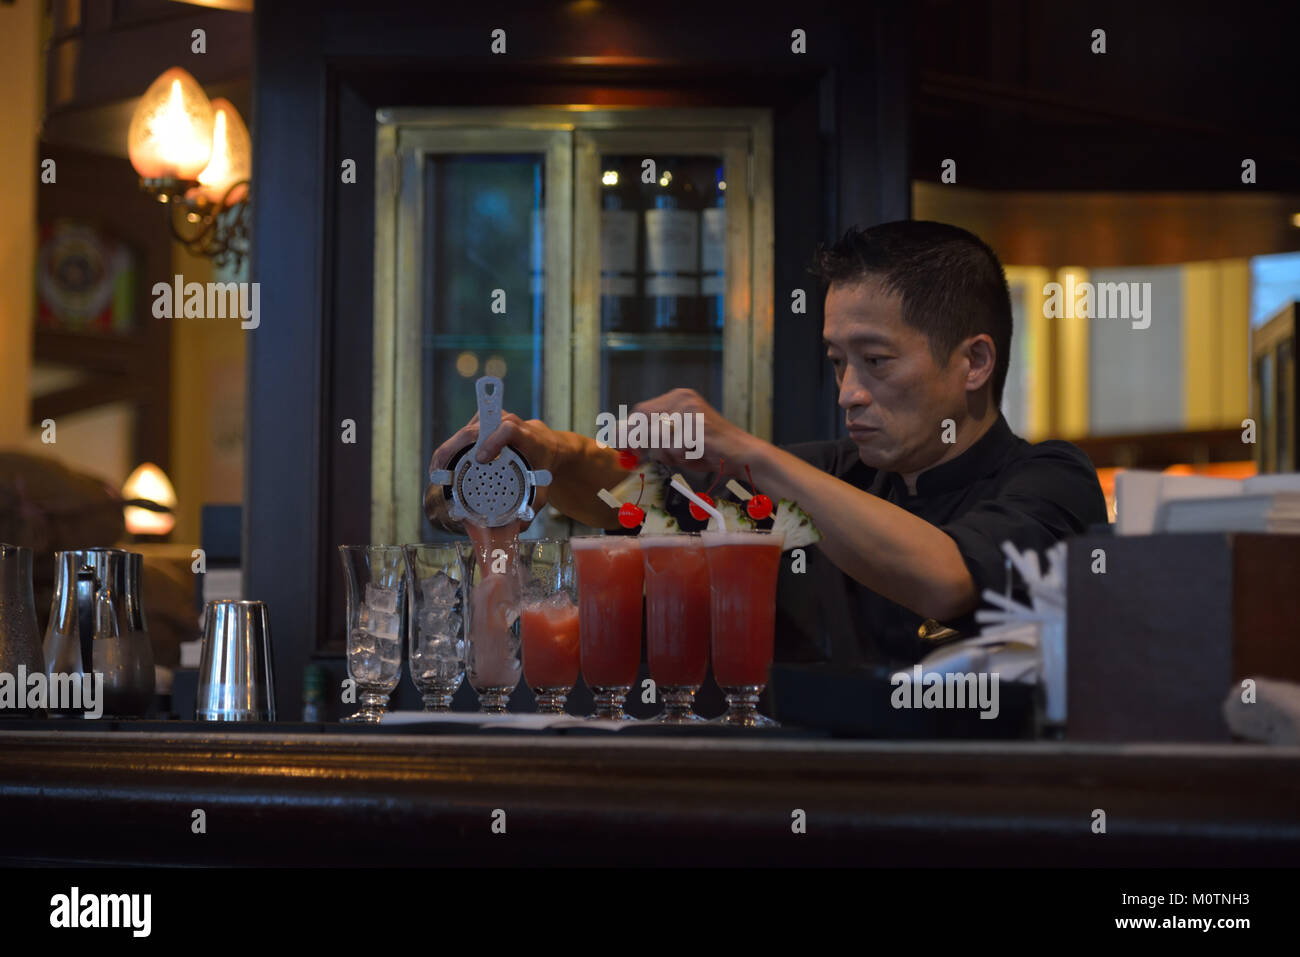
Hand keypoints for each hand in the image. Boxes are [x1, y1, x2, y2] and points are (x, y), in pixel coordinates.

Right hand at [427, 412, 567, 528]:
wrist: (544, 444)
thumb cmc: (542, 463)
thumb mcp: (542, 484)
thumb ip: (532, 505)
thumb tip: (518, 525)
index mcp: (525, 437)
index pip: (508, 430)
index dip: (493, 441)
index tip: (481, 458)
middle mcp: (507, 424)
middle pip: (475, 430)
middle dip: (452, 450)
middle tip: (439, 472)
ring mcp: (492, 422)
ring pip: (465, 433)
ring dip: (448, 451)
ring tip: (437, 472)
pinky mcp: (482, 424)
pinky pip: (462, 435)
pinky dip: (451, 450)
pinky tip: (443, 465)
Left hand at [629, 388, 762, 475]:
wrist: (742, 455)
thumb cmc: (709, 451)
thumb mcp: (676, 442)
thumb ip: (653, 440)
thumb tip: (624, 442)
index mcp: (678, 397)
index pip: (641, 411)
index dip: (628, 429)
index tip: (620, 445)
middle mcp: (683, 398)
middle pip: (644, 419)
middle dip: (638, 440)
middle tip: (637, 455)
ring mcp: (690, 409)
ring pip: (657, 436)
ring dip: (667, 452)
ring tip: (686, 453)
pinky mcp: (698, 424)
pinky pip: (674, 446)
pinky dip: (681, 456)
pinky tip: (697, 453)